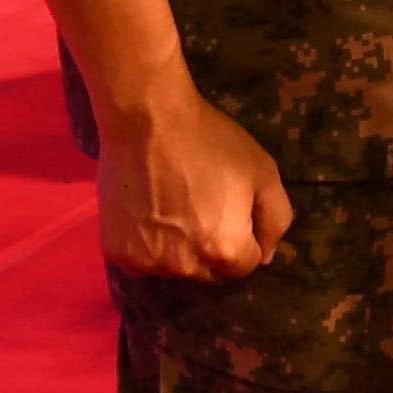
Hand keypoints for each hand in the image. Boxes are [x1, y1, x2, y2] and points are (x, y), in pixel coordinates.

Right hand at [98, 89, 292, 279]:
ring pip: (174, 267)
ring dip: (178, 249)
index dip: (244, 235)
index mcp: (224, 251)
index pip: (245, 265)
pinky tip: (148, 211)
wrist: (148, 121)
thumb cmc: (210, 143)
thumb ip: (275, 220)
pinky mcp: (116, 253)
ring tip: (173, 207)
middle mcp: (185, 267)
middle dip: (212, 247)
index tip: (231, 207)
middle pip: (209, 271)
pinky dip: (148, 244)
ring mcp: (146, 263)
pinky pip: (142, 260)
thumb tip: (265, 255)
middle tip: (201, 205)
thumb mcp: (264, 173)